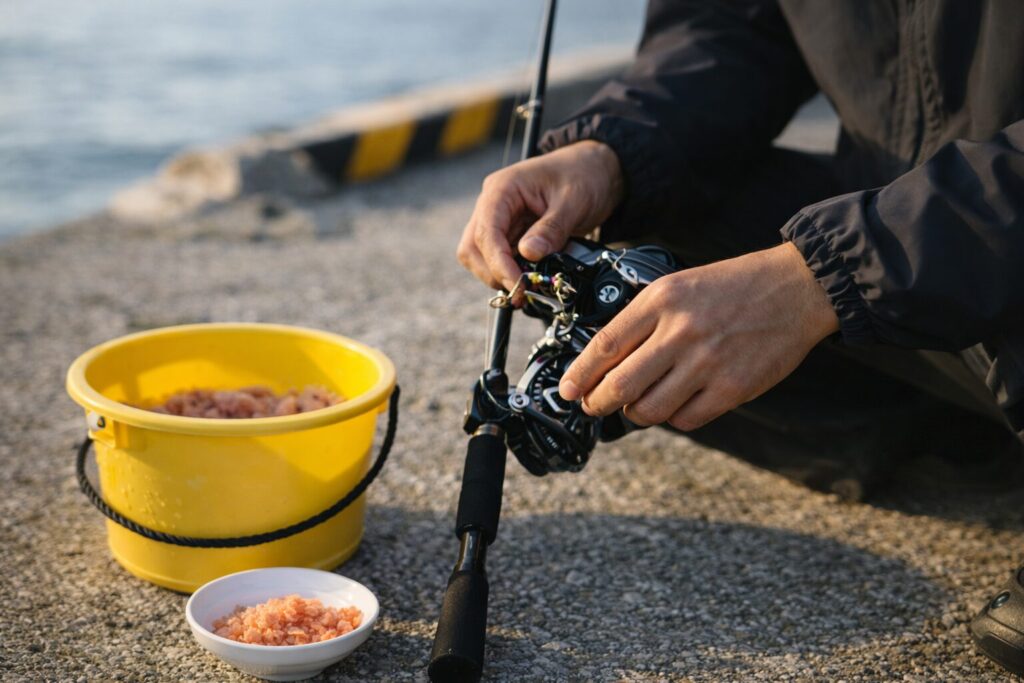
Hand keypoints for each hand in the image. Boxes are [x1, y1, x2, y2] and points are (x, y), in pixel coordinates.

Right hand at [456, 140, 623, 290]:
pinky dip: (512, 272)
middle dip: (494, 273)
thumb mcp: (574, 201)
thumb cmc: (584, 175)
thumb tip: (529, 254)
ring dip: (501, 275)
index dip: (498, 263)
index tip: (518, 284)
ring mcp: (499, 220)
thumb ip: (551, 228)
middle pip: (473, 248)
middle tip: (522, 291)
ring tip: (530, 285)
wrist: (595, 169)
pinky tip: (532, 277)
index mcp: (502, 189)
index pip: (486, 232)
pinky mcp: (510, 233)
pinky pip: (501, 258)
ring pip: (481, 257)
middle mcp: (493, 204)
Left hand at [558, 242, 839, 429]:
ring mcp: (707, 363)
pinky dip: (673, 418)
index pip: (605, 345)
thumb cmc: (733, 286)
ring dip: (635, 413)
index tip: (569, 389)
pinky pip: (686, 420)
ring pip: (650, 409)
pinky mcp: (732, 388)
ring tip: (637, 405)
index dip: (580, 374)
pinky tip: (675, 405)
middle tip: (593, 405)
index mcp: (662, 300)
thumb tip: (606, 360)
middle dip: (598, 402)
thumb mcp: (679, 285)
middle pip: (620, 385)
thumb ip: (644, 318)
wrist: (796, 288)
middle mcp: (681, 332)